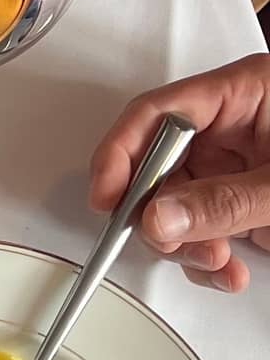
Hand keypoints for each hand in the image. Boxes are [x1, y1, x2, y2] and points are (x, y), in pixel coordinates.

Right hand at [89, 54, 269, 293]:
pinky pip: (205, 221)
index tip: (109, 201)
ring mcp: (242, 159)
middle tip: (174, 246)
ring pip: (177, 200)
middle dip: (162, 214)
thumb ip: (224, 202)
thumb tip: (155, 219)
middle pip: (160, 162)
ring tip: (218, 265)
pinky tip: (229, 268)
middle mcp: (238, 120)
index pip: (157, 114)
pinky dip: (208, 251)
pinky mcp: (250, 194)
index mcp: (248, 91)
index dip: (122, 156)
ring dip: (187, 242)